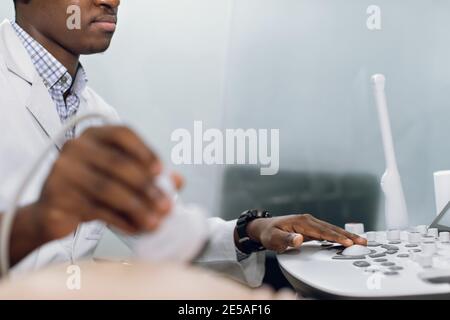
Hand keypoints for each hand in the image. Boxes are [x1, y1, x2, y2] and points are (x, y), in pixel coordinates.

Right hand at [31, 126, 172, 242]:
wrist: (52, 210)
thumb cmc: (91, 187)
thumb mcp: (120, 177)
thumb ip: (149, 175)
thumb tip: (178, 181)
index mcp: (94, 135)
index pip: (122, 133)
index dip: (145, 150)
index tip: (161, 170)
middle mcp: (76, 147)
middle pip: (118, 164)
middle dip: (147, 187)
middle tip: (167, 206)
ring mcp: (63, 171)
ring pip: (108, 189)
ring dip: (137, 208)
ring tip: (155, 222)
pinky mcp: (57, 197)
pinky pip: (96, 210)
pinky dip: (120, 221)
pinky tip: (136, 228)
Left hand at [244, 214, 366, 252]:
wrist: (264, 228)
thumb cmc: (269, 233)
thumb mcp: (274, 238)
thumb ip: (286, 239)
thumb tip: (300, 239)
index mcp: (302, 221)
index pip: (322, 231)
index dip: (336, 237)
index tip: (348, 242)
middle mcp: (308, 220)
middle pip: (331, 229)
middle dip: (347, 235)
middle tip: (362, 241)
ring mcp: (311, 224)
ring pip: (331, 229)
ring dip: (346, 235)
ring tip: (361, 241)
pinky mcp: (311, 228)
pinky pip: (328, 232)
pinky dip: (339, 236)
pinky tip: (347, 241)